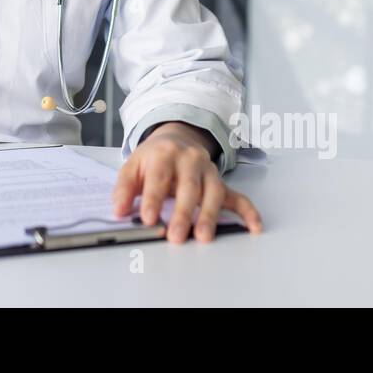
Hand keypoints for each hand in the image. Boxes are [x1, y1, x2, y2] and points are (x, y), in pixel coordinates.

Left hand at [112, 121, 262, 243]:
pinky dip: (248, 211)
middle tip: (176, 236)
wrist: (175, 136)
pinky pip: (238, 196)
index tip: (149, 218)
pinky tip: (254, 226)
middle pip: (189, 187)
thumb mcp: (133, 165)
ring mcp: (208, 171)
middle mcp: (189, 160)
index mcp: (164, 154)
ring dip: (209, 215)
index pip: (159, 177)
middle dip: (183, 212)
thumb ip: (125, 188)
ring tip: (203, 236)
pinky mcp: (220, 182)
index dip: (154, 198)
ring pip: (213, 192)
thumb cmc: (153, 157)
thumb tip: (118, 210)